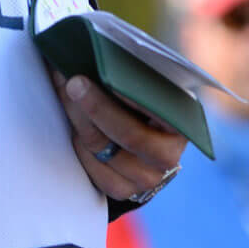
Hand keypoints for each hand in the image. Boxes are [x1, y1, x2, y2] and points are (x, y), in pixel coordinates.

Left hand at [50, 71, 186, 203]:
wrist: (140, 136)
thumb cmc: (141, 102)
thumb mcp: (147, 86)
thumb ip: (132, 75)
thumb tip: (100, 56)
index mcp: (183, 124)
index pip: (160, 110)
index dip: (133, 95)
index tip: (109, 74)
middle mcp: (169, 156)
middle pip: (131, 135)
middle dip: (98, 106)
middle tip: (74, 82)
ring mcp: (147, 178)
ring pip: (104, 149)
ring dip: (80, 120)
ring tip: (66, 93)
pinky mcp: (124, 191)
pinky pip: (94, 170)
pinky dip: (80, 146)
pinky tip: (74, 126)